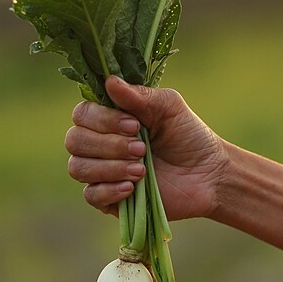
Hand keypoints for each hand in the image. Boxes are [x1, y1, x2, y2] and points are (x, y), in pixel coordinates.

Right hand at [64, 76, 227, 220]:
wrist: (209, 175)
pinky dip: (110, 189)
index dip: (102, 120)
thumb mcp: (169, 108)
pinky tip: (133, 188)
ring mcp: (100, 173)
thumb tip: (109, 82)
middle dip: (109, 145)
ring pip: (78, 168)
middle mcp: (97, 145)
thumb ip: (141, 95)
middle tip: (142, 149)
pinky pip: (90, 195)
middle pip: (74, 141)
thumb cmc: (188, 136)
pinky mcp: (107, 199)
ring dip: (110, 167)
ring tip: (142, 170)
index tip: (135, 125)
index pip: (81, 114)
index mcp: (107, 119)